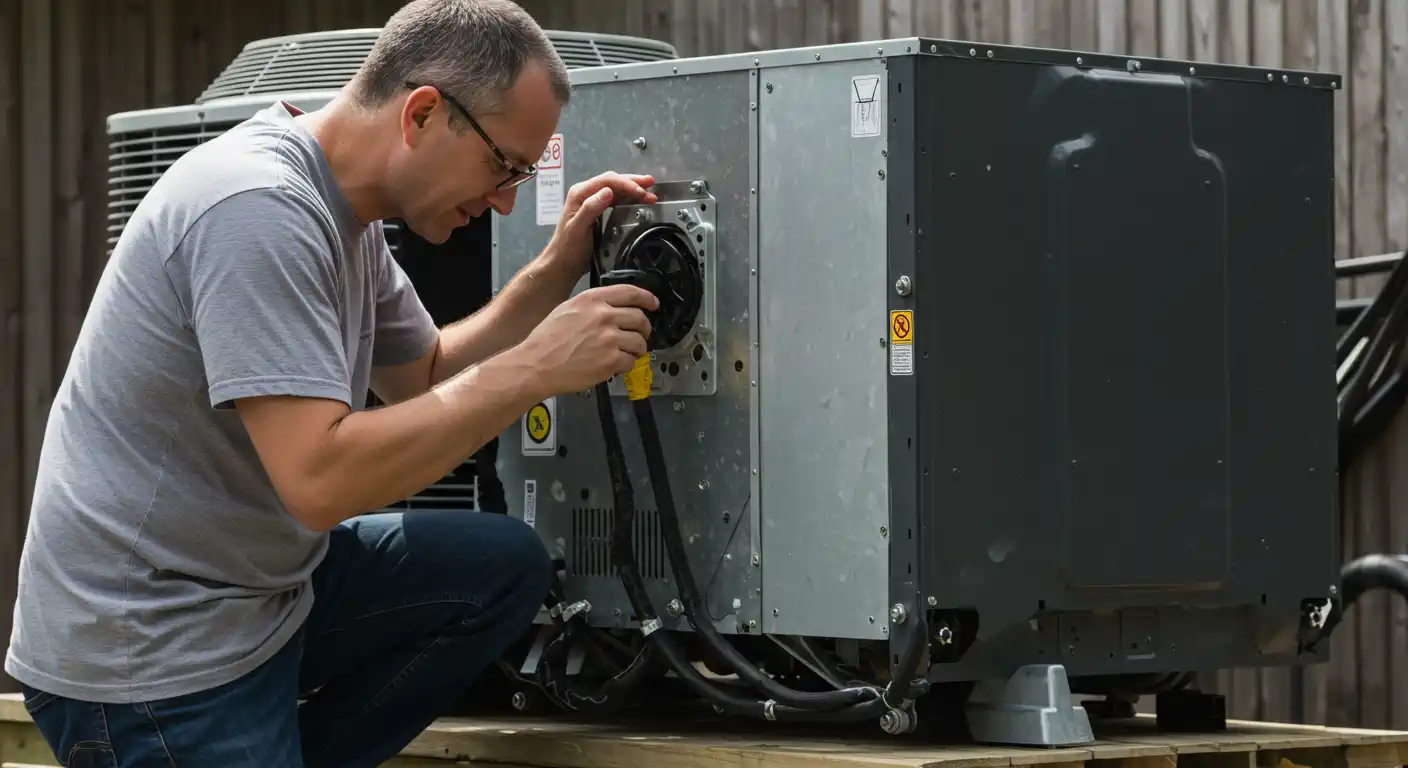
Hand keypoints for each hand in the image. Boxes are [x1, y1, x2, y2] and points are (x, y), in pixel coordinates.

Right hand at [517, 283, 660, 393]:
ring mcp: (610, 338)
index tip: (654, 304)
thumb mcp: (567, 309)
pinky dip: (626, 365)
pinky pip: (631, 361)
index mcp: (593, 300)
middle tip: (641, 335)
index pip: (630, 292)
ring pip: (639, 342)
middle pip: (640, 318)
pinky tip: (615, 365)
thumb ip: (592, 306)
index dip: (647, 298)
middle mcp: (604, 316)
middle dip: (644, 328)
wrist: (537, 364)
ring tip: (626, 353)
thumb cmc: (547, 340)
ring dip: (637, 349)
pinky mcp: (611, 360)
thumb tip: (613, 310)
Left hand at [545, 172, 657, 275]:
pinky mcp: (598, 211)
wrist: (563, 264)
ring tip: (651, 193)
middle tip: (652, 184)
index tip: (642, 192)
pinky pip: (616, 200)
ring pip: (616, 189)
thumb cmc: (569, 248)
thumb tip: (608, 191)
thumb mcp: (578, 228)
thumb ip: (591, 208)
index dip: (626, 184)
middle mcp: (586, 193)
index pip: (606, 181)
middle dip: (633, 182)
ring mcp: (592, 202)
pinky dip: (629, 199)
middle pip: (612, 181)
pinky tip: (639, 201)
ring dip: (633, 189)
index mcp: (580, 193)